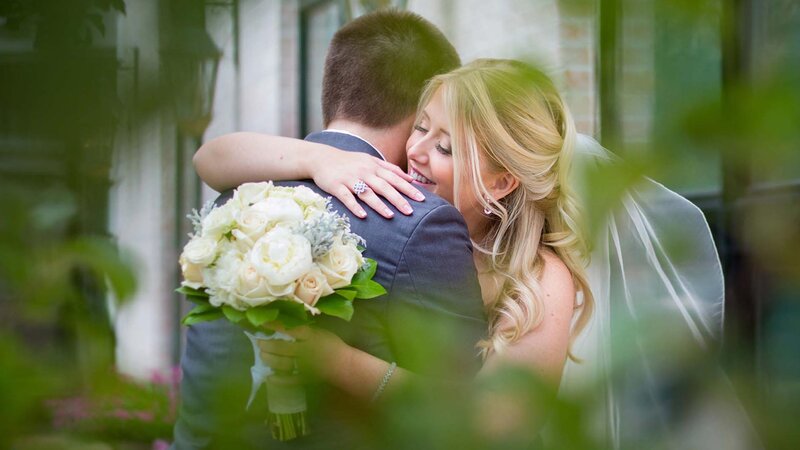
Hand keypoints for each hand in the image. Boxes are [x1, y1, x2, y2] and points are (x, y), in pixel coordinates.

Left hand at [257, 326, 346, 378]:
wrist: (344, 365)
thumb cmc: (332, 345)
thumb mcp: (321, 332)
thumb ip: (305, 330)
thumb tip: (284, 325)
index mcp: (311, 337)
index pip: (290, 330)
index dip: (275, 326)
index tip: (262, 323)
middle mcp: (306, 351)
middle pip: (283, 348)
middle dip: (268, 345)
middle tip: (259, 342)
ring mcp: (305, 366)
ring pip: (283, 363)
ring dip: (270, 359)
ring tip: (262, 355)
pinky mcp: (305, 379)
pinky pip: (289, 380)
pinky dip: (278, 380)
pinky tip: (269, 377)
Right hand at [310, 148, 425, 218]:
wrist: (322, 158)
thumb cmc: (350, 162)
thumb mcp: (371, 160)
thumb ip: (391, 169)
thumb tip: (410, 178)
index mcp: (374, 167)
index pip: (395, 178)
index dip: (408, 188)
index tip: (421, 199)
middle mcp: (364, 172)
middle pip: (383, 186)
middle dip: (398, 199)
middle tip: (410, 212)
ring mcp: (350, 179)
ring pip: (366, 193)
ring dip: (378, 205)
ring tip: (390, 216)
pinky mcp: (336, 186)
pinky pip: (346, 197)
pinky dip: (354, 206)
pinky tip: (362, 215)